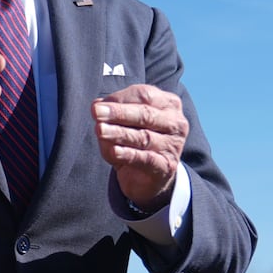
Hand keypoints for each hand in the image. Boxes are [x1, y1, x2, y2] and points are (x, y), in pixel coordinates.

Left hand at [92, 85, 187, 210]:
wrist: (146, 177)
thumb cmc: (134, 141)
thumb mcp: (124, 123)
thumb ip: (113, 112)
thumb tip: (97, 106)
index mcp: (168, 104)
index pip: (145, 95)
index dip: (120, 98)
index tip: (97, 105)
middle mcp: (175, 122)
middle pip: (145, 114)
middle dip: (119, 113)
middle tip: (96, 112)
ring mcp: (173, 145)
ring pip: (144, 137)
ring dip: (119, 133)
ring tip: (100, 130)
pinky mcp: (166, 166)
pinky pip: (146, 159)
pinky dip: (128, 154)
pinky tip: (114, 151)